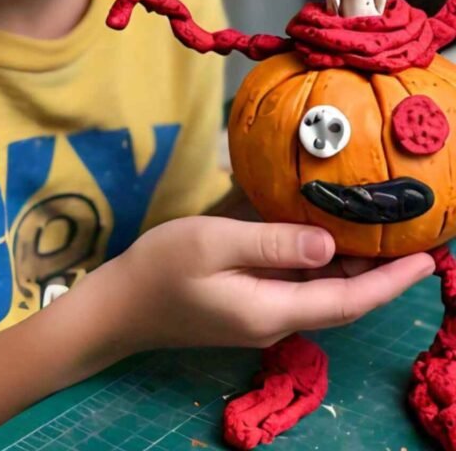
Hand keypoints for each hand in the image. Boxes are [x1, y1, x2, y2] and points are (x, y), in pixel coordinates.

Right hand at [113, 216, 433, 350]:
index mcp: (273, 309)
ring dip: (354, 262)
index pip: (349, 300)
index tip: (428, 261)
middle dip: (382, 269)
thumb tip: (330, 244)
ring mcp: (263, 311)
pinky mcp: (250, 300)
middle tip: (414, 233)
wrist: (120, 305)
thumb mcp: (213, 243)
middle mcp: (277, 316)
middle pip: (343, 295)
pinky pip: (298, 281)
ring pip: (323, 287)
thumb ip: (273, 242)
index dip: (391, 282)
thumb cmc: (161, 269)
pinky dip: (321, 258)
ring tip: (383, 228)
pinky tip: (327, 230)